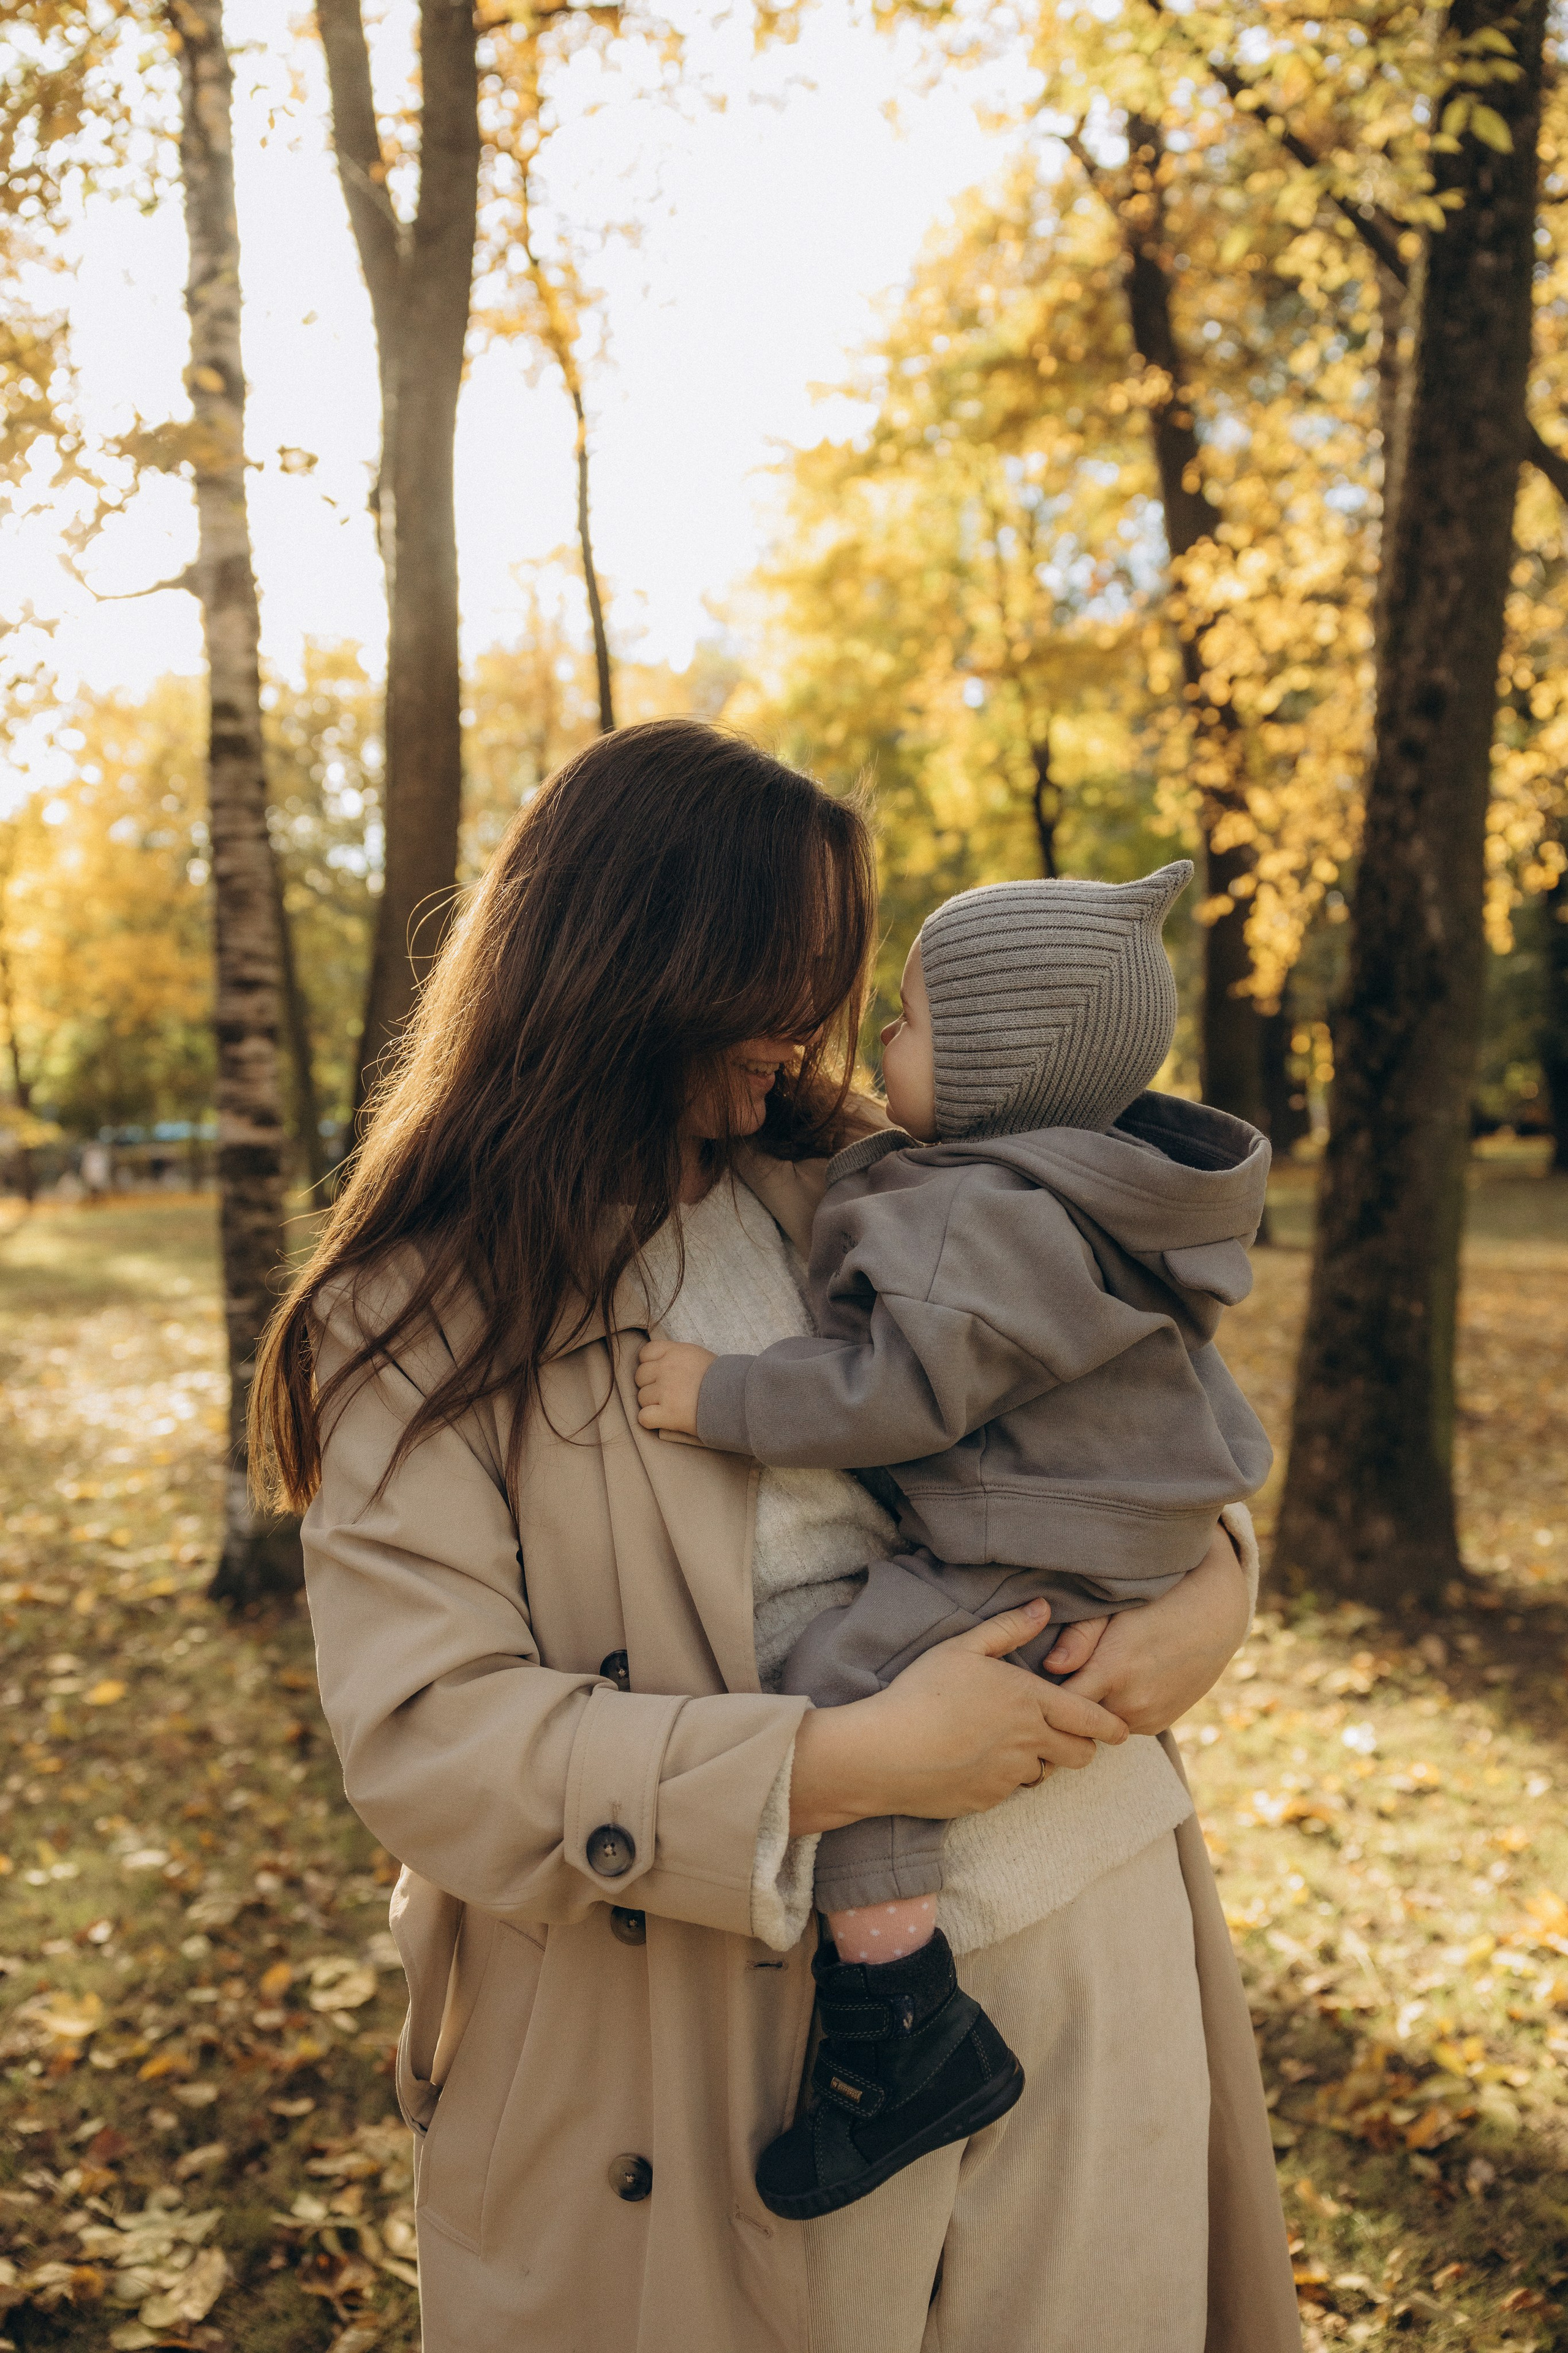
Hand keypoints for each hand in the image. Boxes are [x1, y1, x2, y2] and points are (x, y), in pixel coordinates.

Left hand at [635, 1338, 715, 1436]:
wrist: (738, 1398)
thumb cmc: (722, 1379)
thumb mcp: (699, 1356)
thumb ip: (677, 1357)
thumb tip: (661, 1362)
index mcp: (675, 1352)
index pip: (645, 1353)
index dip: (650, 1365)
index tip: (661, 1374)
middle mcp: (667, 1368)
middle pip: (640, 1377)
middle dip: (650, 1386)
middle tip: (667, 1394)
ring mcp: (666, 1391)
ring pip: (641, 1398)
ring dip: (652, 1404)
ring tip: (671, 1407)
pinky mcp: (668, 1413)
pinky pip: (643, 1417)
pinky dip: (651, 1421)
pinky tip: (664, 1420)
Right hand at [788, 1599, 1129, 1835]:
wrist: (885, 1752)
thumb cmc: (922, 1691)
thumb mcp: (962, 1647)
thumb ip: (1008, 1628)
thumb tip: (1043, 1607)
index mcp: (1029, 1700)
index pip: (1089, 1718)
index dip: (1111, 1726)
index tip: (1123, 1730)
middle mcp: (1030, 1741)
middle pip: (1080, 1755)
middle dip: (1081, 1747)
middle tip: (1067, 1737)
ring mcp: (1010, 1775)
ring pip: (1044, 1774)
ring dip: (1038, 1762)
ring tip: (1008, 1745)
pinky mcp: (989, 1800)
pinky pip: (1010, 1790)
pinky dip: (1003, 1778)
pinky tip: (975, 1761)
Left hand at [1059, 1524, 1249, 1736]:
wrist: (1218, 1617)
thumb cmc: (1159, 1601)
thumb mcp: (1116, 1608)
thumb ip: (1080, 1636)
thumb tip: (1050, 1666)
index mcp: (1113, 1670)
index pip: (1058, 1702)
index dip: (1040, 1693)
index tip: (1028, 1683)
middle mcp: (1130, 1702)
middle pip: (1075, 1716)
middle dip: (1061, 1703)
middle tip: (1048, 1683)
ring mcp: (1148, 1718)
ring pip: (1098, 1722)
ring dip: (1090, 1707)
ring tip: (1085, 1678)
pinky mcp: (1159, 1725)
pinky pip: (1121, 1725)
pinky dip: (1113, 1710)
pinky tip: (1116, 1684)